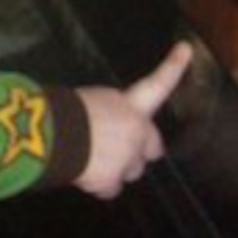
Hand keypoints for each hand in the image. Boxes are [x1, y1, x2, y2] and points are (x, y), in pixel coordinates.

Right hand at [71, 41, 191, 199]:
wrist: (50, 137)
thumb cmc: (61, 112)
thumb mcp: (88, 102)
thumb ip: (107, 113)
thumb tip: (100, 129)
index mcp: (129, 105)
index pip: (158, 82)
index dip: (174, 66)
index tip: (187, 49)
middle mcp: (136, 132)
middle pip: (154, 147)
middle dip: (141, 150)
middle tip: (121, 148)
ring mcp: (127, 159)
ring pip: (132, 170)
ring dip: (118, 168)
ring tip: (91, 159)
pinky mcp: (112, 181)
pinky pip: (110, 189)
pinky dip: (100, 185)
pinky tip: (83, 175)